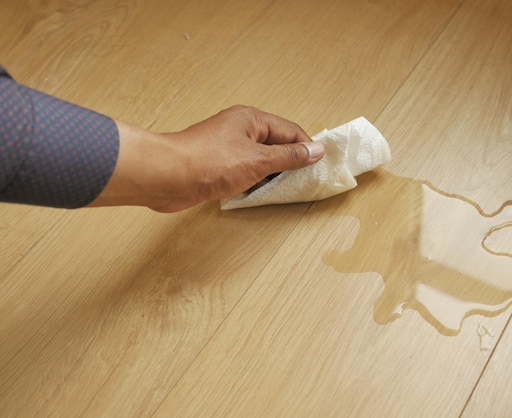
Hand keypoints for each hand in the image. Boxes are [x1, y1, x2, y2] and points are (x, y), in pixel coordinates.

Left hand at [89, 106, 324, 211]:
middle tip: (305, 182)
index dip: (306, 147)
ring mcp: (226, 148)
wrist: (165, 177)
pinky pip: (244, 171)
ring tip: (286, 190)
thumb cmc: (209, 163)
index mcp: (251, 119)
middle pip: (275, 144)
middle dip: (290, 162)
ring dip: (271, 174)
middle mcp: (239, 129)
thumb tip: (316, 150)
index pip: (289, 130)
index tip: (320, 166)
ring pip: (259, 160)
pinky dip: (254, 181)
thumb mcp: (258, 160)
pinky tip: (259, 193)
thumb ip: (289, 156)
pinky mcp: (215, 165)